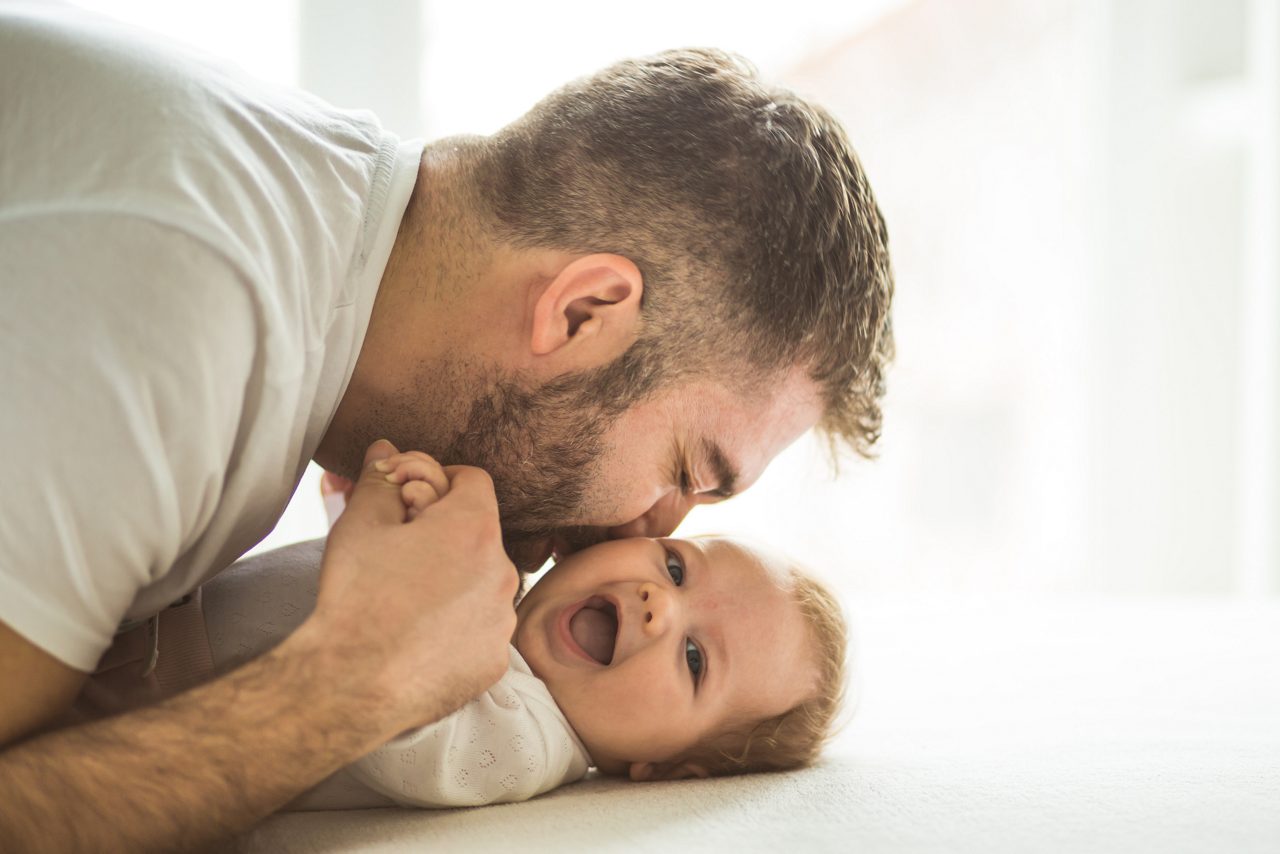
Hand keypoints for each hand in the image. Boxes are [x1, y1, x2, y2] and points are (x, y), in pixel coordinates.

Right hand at [302, 440, 518, 732]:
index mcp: (475, 529)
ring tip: (407, 596)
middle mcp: (502, 572)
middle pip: (479, 533)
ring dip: (454, 580)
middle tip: (402, 549)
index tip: (412, 500)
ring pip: (483, 582)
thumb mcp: (360, 524)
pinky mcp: (495, 661)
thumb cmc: (355, 598)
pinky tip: (420, 634)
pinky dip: (457, 625)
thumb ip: (380, 479)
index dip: (439, 481)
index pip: (473, 480)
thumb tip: (385, 450)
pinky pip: (481, 629)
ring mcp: (503, 621)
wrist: (350, 684)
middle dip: (444, 533)